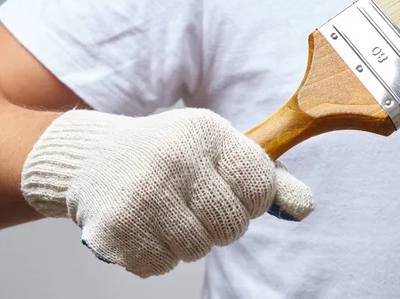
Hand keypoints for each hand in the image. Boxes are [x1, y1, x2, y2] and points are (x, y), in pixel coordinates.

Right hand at [21, 108, 313, 276]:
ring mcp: (142, 195)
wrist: (94, 157)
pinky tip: (143, 224)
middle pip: (231, 227)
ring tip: (165, 211)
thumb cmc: (169, 153)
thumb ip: (267, 177)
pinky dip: (157, 254)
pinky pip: (161, 266)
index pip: (260, 188)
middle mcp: (175, 159)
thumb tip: (306, 208)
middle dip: (219, 223)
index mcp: (207, 133)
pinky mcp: (114, 229)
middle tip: (193, 203)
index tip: (229, 191)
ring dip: (187, 240)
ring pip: (197, 250)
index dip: (250, 200)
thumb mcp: (219, 149)